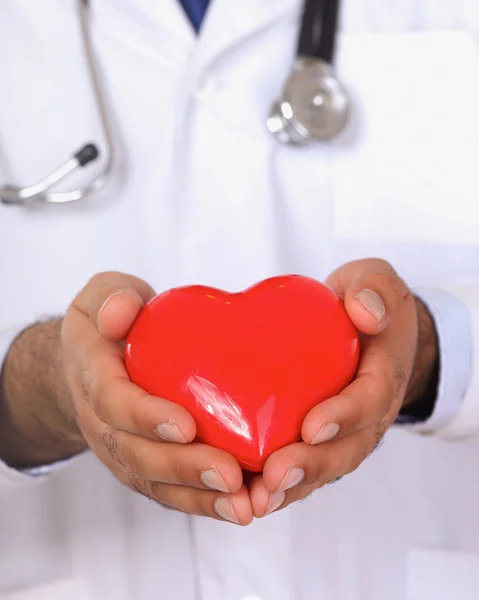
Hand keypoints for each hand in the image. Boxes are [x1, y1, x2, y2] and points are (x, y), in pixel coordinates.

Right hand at [60, 272, 252, 523]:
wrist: (91, 365)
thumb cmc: (108, 327)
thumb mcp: (103, 297)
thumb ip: (112, 298)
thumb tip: (121, 311)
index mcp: (93, 377)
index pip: (112, 402)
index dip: (146, 417)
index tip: (186, 425)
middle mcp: (103, 424)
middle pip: (138, 456)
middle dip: (184, 468)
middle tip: (229, 475)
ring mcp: (123, 450)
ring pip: (156, 483)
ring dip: (199, 497)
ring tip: (243, 504)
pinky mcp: (144, 466)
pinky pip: (171, 491)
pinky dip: (204, 503)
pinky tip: (242, 505)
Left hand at [249, 259, 437, 517]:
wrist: (365, 329)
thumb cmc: (364, 308)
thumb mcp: (375, 282)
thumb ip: (374, 288)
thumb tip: (364, 310)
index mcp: (381, 377)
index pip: (368, 400)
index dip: (344, 416)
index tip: (312, 426)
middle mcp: (365, 416)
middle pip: (344, 450)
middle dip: (310, 466)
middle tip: (275, 477)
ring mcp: (342, 433)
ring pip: (322, 469)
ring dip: (291, 488)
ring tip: (257, 499)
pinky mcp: (316, 439)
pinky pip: (301, 467)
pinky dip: (277, 485)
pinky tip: (245, 495)